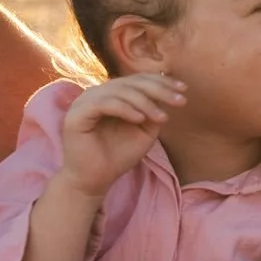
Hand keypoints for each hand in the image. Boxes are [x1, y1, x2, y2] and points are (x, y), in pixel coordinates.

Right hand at [58, 75, 183, 197]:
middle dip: (159, 89)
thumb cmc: (118, 156)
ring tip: (162, 117)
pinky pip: (104, 104)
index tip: (184, 89)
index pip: (137, 80)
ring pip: (119, 91)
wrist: (95, 180)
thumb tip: (169, 94)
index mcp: (111, 94)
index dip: (161, 81)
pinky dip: (125, 109)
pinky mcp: (76, 115)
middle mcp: (96, 93)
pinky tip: (140, 119)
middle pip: (131, 82)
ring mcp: (84, 102)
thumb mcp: (144, 132)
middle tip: (179, 100)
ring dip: (145, 102)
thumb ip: (154, 112)